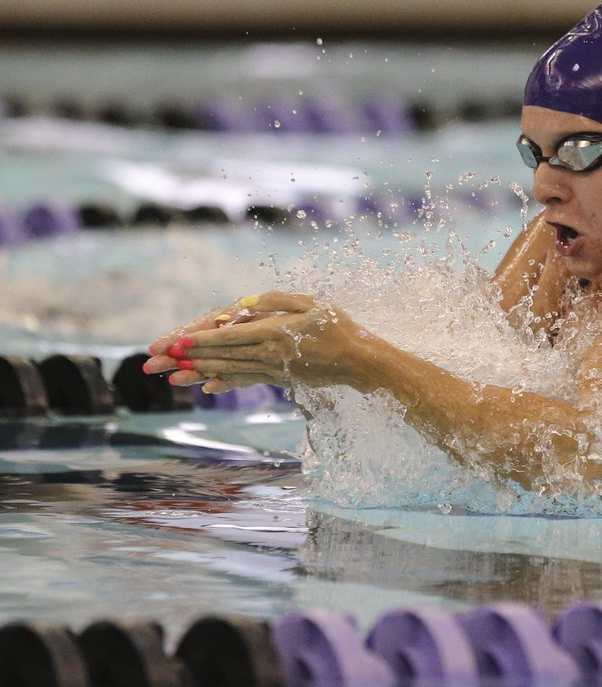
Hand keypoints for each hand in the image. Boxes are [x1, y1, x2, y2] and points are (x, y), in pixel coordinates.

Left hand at [144, 291, 345, 392]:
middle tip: (157, 361)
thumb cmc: (338, 327)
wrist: (359, 362)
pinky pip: (246, 379)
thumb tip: (244, 303)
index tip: (176, 342)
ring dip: (199, 372)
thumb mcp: (311, 303)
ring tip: (172, 376)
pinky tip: (208, 386)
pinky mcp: (278, 378)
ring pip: (228, 369)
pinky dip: (226, 382)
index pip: (229, 335)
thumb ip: (277, 301)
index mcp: (274, 332)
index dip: (200, 339)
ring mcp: (272, 368)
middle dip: (187, 357)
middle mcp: (268, 353)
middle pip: (221, 355)